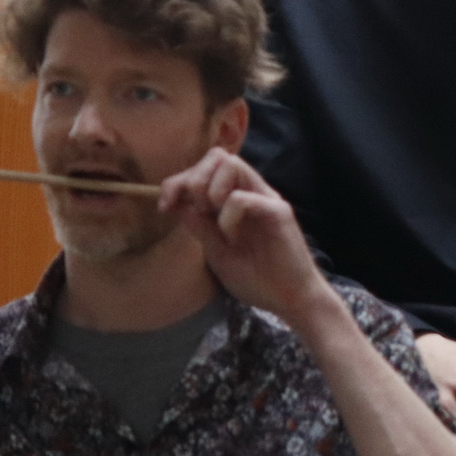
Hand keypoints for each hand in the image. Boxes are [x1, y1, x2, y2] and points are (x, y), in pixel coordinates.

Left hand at [159, 147, 331, 327]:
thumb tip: (177, 204)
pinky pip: (243, 198)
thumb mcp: (217, 252)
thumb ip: (200, 227)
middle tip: (197, 212)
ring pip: (233, 164)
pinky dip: (227, 215)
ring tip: (214, 219)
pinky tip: (232, 236)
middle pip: (219, 156)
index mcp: (237, 199)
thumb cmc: (257, 278)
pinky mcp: (278, 212)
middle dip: (194, 180)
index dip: (178, 180)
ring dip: (212, 190)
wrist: (290, 299)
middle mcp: (254, 192)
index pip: (206, 167)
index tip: (165, 206)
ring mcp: (267, 199)